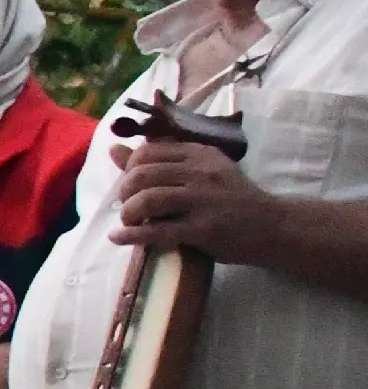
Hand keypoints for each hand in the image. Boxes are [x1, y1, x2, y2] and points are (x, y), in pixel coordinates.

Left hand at [110, 138, 284, 259]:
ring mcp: (203, 200)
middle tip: (127, 205)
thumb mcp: (203, 172)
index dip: (129, 168)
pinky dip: (132, 235)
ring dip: (128, 212)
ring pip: (148, 200)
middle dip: (124, 192)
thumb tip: (113, 149)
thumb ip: (162, 161)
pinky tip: (119, 238)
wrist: (275, 226)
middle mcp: (201, 173)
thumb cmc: (234, 200)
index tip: (131, 184)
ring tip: (128, 221)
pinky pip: (158, 230)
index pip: (148, 152)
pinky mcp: (204, 228)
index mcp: (200, 155)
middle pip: (142, 175)